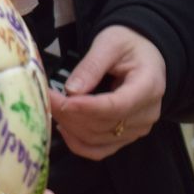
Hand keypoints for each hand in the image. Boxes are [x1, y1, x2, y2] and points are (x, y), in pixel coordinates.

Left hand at [48, 26, 164, 160]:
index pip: (117, 106)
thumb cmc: (128, 44)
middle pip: (104, 125)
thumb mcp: (110, 43)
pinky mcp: (126, 136)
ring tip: (51, 106)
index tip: (61, 101)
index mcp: (148, 86)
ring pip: (98, 139)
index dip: (87, 108)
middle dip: (70, 113)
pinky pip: (100, 150)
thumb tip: (71, 90)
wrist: (145, 54)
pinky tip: (63, 127)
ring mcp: (137, 129)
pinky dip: (78, 143)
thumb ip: (92, 65)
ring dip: (70, 126)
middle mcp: (146, 114)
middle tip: (45, 97)